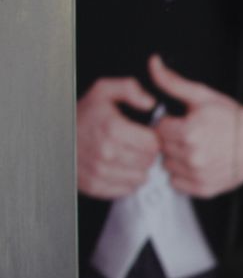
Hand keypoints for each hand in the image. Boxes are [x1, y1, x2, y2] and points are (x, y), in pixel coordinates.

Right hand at [77, 77, 159, 197]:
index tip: (144, 135)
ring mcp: (99, 172)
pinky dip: (127, 180)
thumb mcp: (103, 91)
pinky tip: (119, 168)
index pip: (153, 144)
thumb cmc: (83, 114)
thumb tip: (150, 102)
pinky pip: (127, 189)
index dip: (152, 138)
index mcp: (112, 129)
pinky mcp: (95, 186)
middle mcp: (106, 153)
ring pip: (141, 177)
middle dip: (146, 153)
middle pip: (149, 161)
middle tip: (134, 146)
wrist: (54, 135)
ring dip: (138, 168)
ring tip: (127, 156)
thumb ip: (129, 89)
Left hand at [149, 55, 242, 197]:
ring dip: (176, 158)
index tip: (182, 122)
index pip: (157, 128)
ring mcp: (198, 174)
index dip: (168, 123)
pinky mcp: (203, 188)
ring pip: (167, 165)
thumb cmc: (232, 118)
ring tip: (195, 149)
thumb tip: (153, 63)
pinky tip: (198, 163)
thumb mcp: (202, 96)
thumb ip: (172, 82)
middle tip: (191, 135)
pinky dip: (183, 174)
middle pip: (161, 148)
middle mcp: (192, 156)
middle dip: (172, 140)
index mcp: (189, 132)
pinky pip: (177, 183)